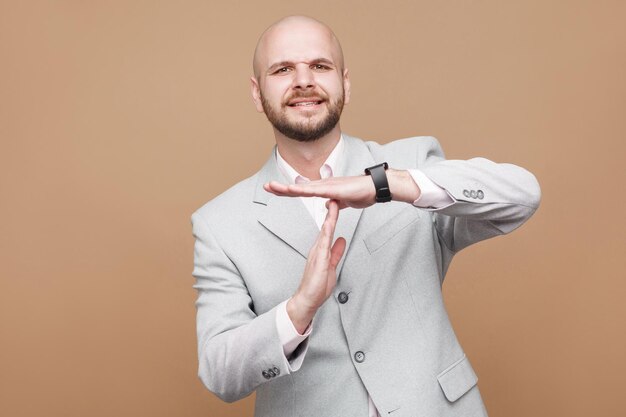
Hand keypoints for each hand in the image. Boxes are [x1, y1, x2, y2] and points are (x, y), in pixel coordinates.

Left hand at [264, 175, 375, 209]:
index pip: (303, 191)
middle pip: (299, 187)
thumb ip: (334, 203)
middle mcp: (323, 185)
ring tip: (273, 187)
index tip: (275, 191)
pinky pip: (314, 191)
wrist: (375, 189)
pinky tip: (292, 190)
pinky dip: (302, 190)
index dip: (289, 191)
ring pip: (303, 188)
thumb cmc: (362, 193)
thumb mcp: (343, 202)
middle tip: (266, 187)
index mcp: (325, 189)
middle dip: (282, 188)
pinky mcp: (333, 189)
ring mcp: (327, 186)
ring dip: (287, 188)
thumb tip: (328, 205)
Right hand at [287, 200, 345, 332]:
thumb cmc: (317, 286)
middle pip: (326, 225)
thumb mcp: (332, 266)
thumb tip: (341, 240)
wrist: (307, 300)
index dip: (334, 215)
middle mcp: (318, 248)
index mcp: (321, 249)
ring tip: (333, 204)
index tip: (338, 203)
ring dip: (329, 217)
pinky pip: (323, 244)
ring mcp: (317, 253)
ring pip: (324, 231)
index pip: (329, 228)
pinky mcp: (318, 261)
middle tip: (335, 195)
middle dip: (331, 210)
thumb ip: (336, 252)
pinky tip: (330, 225)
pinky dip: (326, 233)